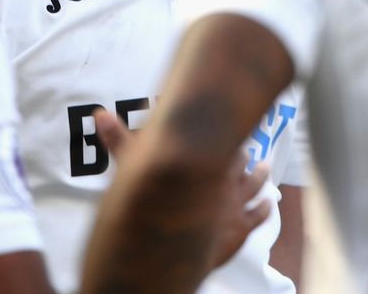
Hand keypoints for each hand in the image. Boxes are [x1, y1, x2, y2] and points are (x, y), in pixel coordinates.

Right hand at [93, 111, 272, 271]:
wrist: (166, 254)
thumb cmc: (150, 209)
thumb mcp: (130, 170)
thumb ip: (119, 141)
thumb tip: (99, 114)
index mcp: (207, 161)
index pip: (225, 137)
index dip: (230, 127)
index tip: (234, 116)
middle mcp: (227, 181)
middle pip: (243, 159)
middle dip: (244, 150)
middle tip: (247, 140)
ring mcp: (235, 206)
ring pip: (256, 185)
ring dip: (261, 175)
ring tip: (265, 165)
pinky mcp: (239, 231)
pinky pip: (258, 215)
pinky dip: (265, 207)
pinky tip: (268, 203)